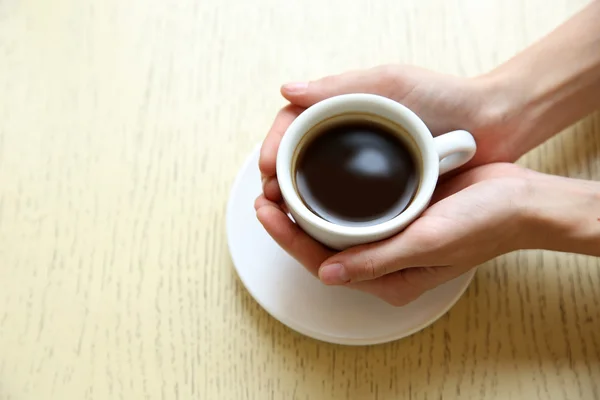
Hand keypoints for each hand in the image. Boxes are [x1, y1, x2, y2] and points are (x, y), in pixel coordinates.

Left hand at [256, 163, 535, 305]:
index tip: (265, 211)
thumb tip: (327, 273)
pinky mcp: (395, 215)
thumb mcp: (428, 242)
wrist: (518, 199)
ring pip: (333, 229)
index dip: (288, 238)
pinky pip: (352, 211)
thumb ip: (377, 261)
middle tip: (262, 195)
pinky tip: (314, 179)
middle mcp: (383, 262)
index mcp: (388, 278)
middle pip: (321, 246)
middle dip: (288, 223)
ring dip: (304, 208)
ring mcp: (388, 238)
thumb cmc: (482, 223)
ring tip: (278, 185)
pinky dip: (329, 197)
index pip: (323, 262)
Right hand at [259, 65, 512, 202]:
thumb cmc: (446, 97)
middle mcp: (348, 138)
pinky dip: (326, 213)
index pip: (293, 127)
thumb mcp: (390, 83)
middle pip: (298, 158)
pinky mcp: (383, 188)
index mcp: (342, 110)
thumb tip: (287, 91)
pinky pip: (346, 202)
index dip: (274, 148)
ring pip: (316, 183)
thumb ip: (339, 87)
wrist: (495, 122)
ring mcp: (364, 164)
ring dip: (296, 199)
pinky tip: (316, 225)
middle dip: (277, 178)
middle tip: (268, 200)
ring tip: (284, 215)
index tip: (266, 170)